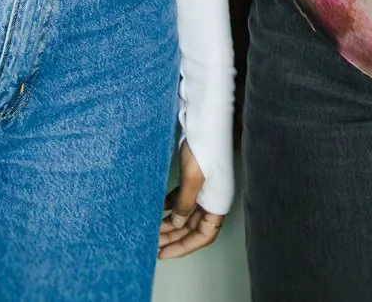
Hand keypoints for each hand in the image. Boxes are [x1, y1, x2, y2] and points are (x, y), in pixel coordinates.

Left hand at [159, 140, 224, 258]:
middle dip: (175, 237)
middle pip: (194, 227)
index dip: (184, 247)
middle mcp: (213, 198)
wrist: (206, 118)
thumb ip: (185, 203)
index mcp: (218, 202)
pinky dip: (171, 206)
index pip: (204, 235)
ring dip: (171, 223)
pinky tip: (158, 209)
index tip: (163, 253)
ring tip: (153, 230)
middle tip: (153, 245)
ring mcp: (204, 187)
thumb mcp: (192, 178)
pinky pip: (183, 198)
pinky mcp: (195, 177)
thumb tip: (178, 223)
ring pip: (187, 214)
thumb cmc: (204, 146)